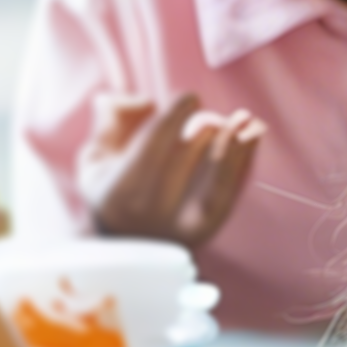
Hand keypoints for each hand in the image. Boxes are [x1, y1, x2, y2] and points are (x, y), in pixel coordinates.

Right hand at [79, 93, 263, 249]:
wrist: (125, 247)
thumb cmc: (111, 192)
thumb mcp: (94, 157)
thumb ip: (113, 122)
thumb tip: (145, 101)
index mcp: (121, 189)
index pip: (152, 145)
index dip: (175, 118)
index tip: (190, 98)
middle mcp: (152, 210)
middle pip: (186, 162)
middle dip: (208, 132)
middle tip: (220, 114)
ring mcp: (182, 225)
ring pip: (214, 185)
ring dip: (235, 150)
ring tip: (248, 122)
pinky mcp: (205, 231)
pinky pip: (228, 196)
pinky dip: (242, 167)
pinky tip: (252, 141)